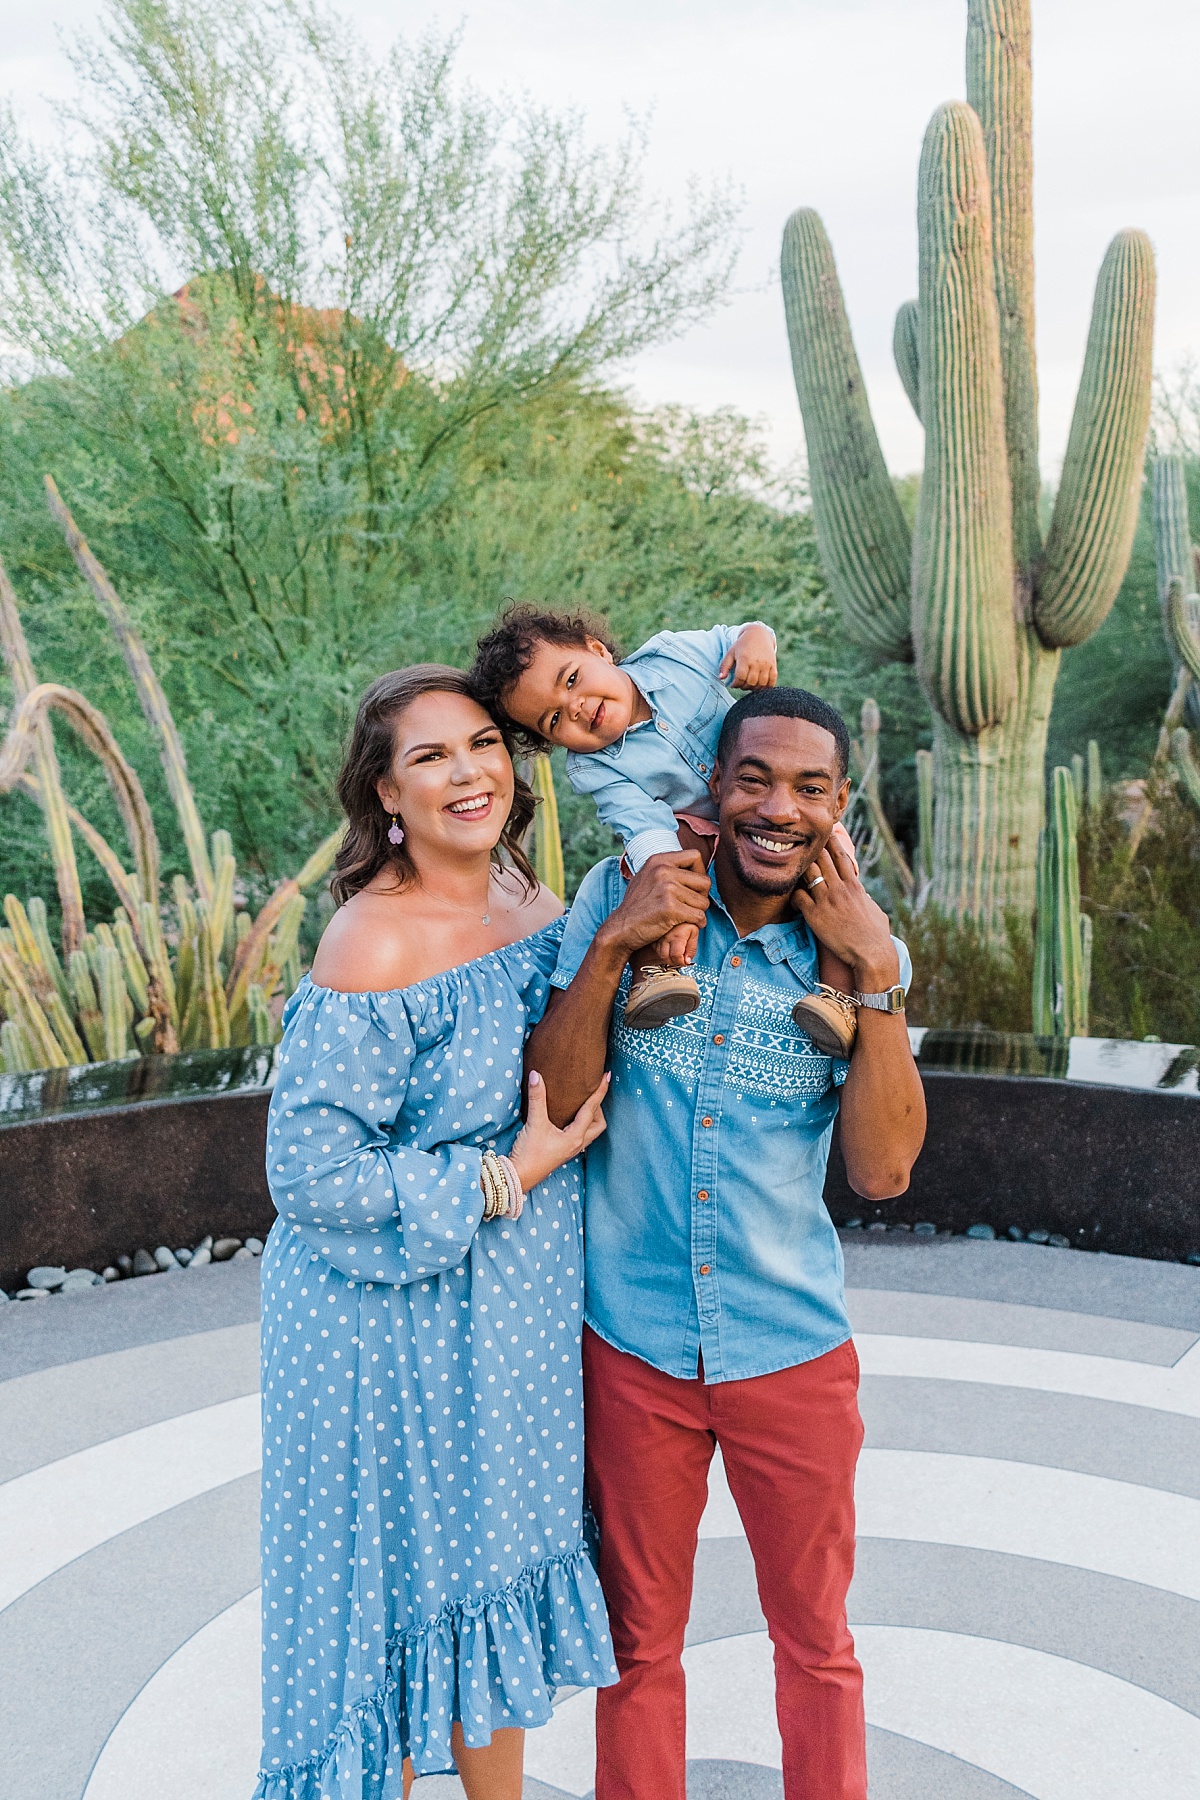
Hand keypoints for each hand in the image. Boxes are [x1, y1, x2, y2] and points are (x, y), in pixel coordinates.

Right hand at [508, 1068, 608, 1191]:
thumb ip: (537, 1098)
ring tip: (583, 1103)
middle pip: (599, 1125)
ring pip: (590, 1132)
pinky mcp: (562, 1152)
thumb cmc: (529, 1153)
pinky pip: (579, 1136)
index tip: (607, 1077)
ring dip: (591, 1118)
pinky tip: (569, 1119)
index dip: (600, 1092)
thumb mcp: (534, 1123)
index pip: (592, 1110)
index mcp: (575, 1137)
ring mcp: (570, 1150)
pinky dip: (580, 1125)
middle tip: (592, 1093)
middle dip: (599, 1108)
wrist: (519, 1176)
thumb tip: (536, 1075)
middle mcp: (577, 1144)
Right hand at [600, 851, 710, 958]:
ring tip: (684, 917)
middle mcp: (663, 870)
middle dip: (701, 896)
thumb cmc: (637, 906)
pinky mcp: (671, 908)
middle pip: (705, 881)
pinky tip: (685, 925)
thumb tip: (693, 861)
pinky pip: (699, 916)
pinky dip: (697, 923)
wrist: (621, 928)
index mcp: (658, 860)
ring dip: (698, 912)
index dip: (699, 872)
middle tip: (690, 906)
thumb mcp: (647, 877)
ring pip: (704, 902)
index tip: (691, 886)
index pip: (695, 856)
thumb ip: (667, 869)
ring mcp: (667, 889)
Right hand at [653, 921, 698, 967]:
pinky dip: (662, 951)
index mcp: (677, 935)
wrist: (676, 910)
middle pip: (666, 957)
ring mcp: (658, 937)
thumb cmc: (686, 921)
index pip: (676, 956)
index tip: (685, 961)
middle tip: (680, 958)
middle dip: (674, 962)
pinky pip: (656, 949)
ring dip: (668, 958)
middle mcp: (665, 937)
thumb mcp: (694, 932)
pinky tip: (668, 947)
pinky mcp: (653, 936)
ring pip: (660, 955)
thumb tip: (687, 961)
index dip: (682, 962)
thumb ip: (692, 947)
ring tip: (675, 954)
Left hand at [718, 624, 776, 688]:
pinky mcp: (773, 666)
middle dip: (744, 686)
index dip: (735, 684)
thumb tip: (721, 678)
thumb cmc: (742, 645)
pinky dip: (766, 687)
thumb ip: (725, 666)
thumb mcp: (731, 653)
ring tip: (749, 684)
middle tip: (741, 683)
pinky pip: (772, 682)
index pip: (740, 678)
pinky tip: (759, 685)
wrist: (758, 635)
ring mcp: (766, 664)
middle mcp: (757, 662)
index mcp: (745, 659)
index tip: (733, 684)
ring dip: (754, 688)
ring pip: (761, 684)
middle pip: (751, 682)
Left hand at [792, 840, 898, 991]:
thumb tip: (864, 897)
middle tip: (800, 839)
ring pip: (808, 873)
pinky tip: (792, 895)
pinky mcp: (815, 915)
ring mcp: (826, 901)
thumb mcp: (875, 911)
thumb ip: (865, 899)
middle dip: (812, 848)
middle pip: (822, 859)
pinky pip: (798, 897)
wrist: (871, 954)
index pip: (841, 856)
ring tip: (791, 862)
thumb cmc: (877, 936)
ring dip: (800, 868)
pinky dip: (793, 893)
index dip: (832, 842)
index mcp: (854, 886)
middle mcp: (839, 889)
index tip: (825, 832)